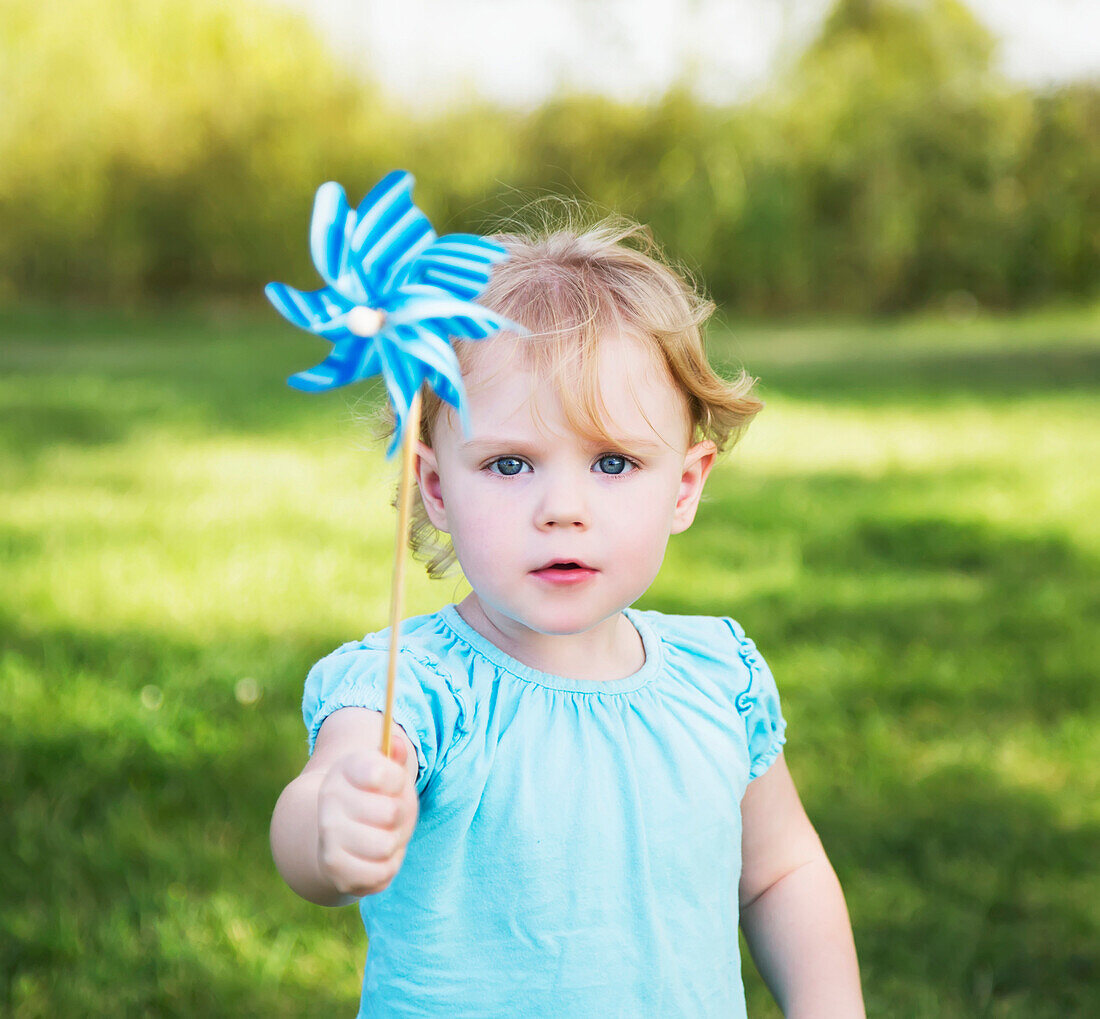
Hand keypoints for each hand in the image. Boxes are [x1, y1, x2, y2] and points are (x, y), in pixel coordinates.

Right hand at [315, 735, 418, 897]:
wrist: (340, 837)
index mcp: (344, 769)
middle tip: (390, 816)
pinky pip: (380, 873)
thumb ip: (395, 758)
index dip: (397, 781)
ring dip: (394, 843)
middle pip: (391, 813)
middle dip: (399, 817)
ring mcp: (329, 836)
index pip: (381, 773)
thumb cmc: (375, 799)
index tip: (392, 784)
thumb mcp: (388, 774)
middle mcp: (329, 801)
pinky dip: (387, 866)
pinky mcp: (335, 870)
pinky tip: (375, 857)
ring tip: (383, 835)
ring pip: (386, 845)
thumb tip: (396, 743)